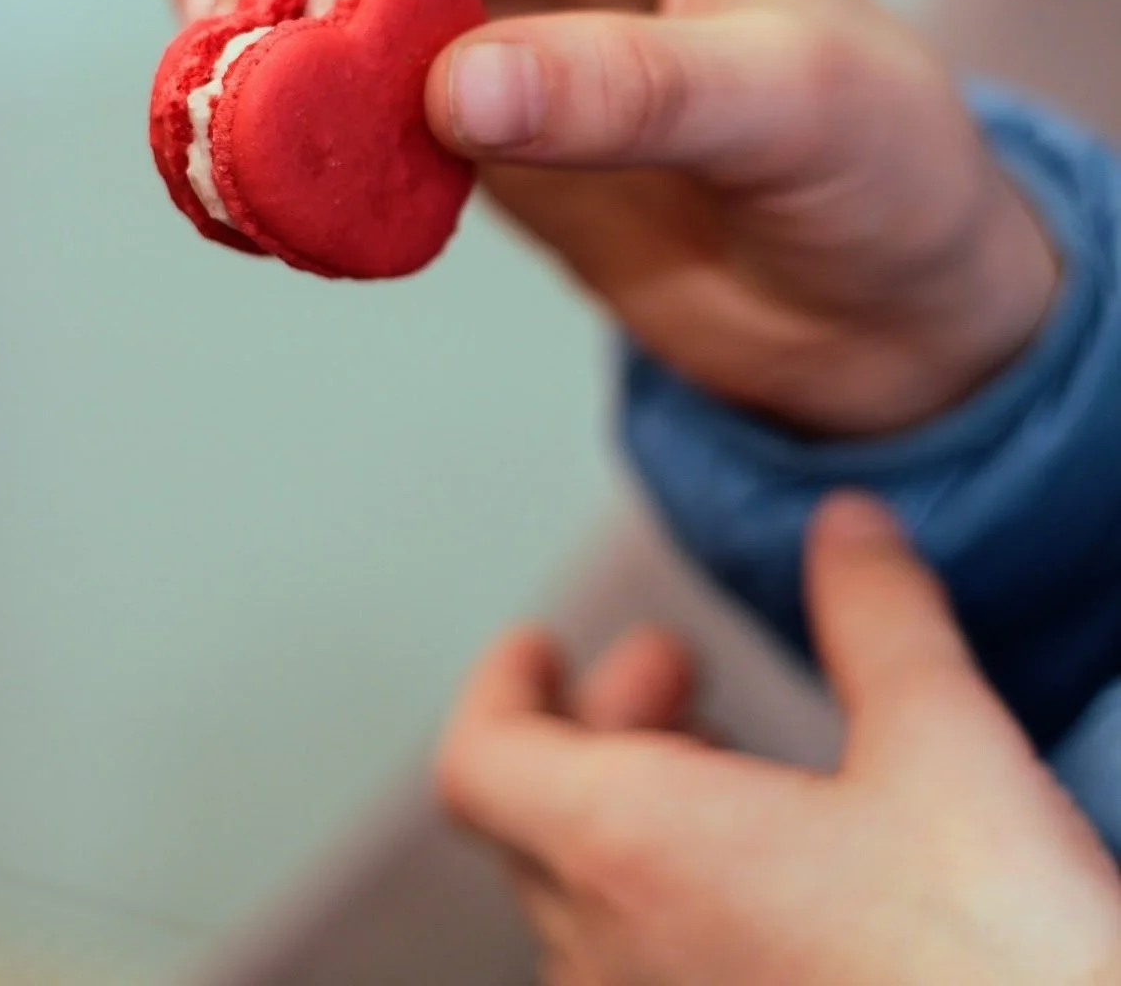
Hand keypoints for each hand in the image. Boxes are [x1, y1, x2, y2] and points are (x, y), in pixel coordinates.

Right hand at [170, 0, 1054, 430]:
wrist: (864, 307)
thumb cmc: (875, 165)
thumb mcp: (795, 105)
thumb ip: (636, 88)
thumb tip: (450, 89)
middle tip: (253, 44)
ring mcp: (485, 0)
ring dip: (247, 8)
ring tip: (227, 99)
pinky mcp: (449, 110)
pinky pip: (322, 76)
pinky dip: (273, 107)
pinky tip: (268, 167)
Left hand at [436, 495, 1120, 985]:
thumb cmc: (989, 963)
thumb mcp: (944, 745)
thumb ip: (877, 616)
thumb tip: (846, 528)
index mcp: (634, 853)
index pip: (480, 762)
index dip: (499, 685)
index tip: (539, 642)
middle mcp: (614, 958)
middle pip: (535, 819)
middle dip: (601, 718)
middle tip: (674, 668)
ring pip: (588, 901)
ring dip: (632, 806)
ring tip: (729, 763)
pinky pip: (642, 967)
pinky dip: (672, 891)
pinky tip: (775, 873)